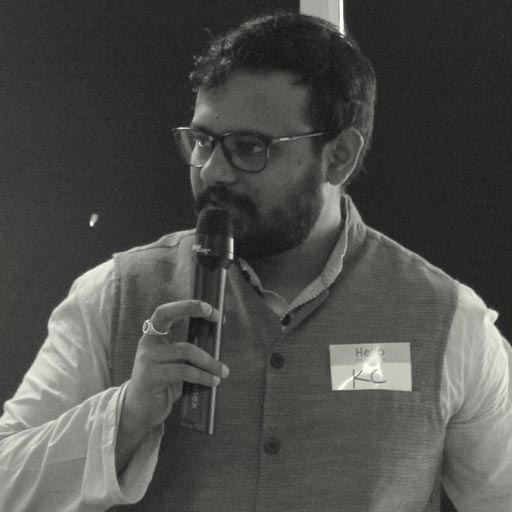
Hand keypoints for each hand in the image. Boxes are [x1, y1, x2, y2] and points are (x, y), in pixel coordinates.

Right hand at [115, 300, 228, 473]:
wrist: (140, 411)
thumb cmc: (162, 385)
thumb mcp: (175, 363)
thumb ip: (187, 351)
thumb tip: (215, 339)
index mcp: (154, 337)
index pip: (166, 312)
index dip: (188, 306)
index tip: (211, 309)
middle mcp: (147, 342)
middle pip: (166, 315)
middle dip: (191, 308)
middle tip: (216, 315)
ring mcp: (147, 358)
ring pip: (185, 350)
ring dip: (209, 361)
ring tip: (223, 371)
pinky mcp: (151, 376)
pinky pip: (183, 371)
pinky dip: (202, 376)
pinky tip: (213, 381)